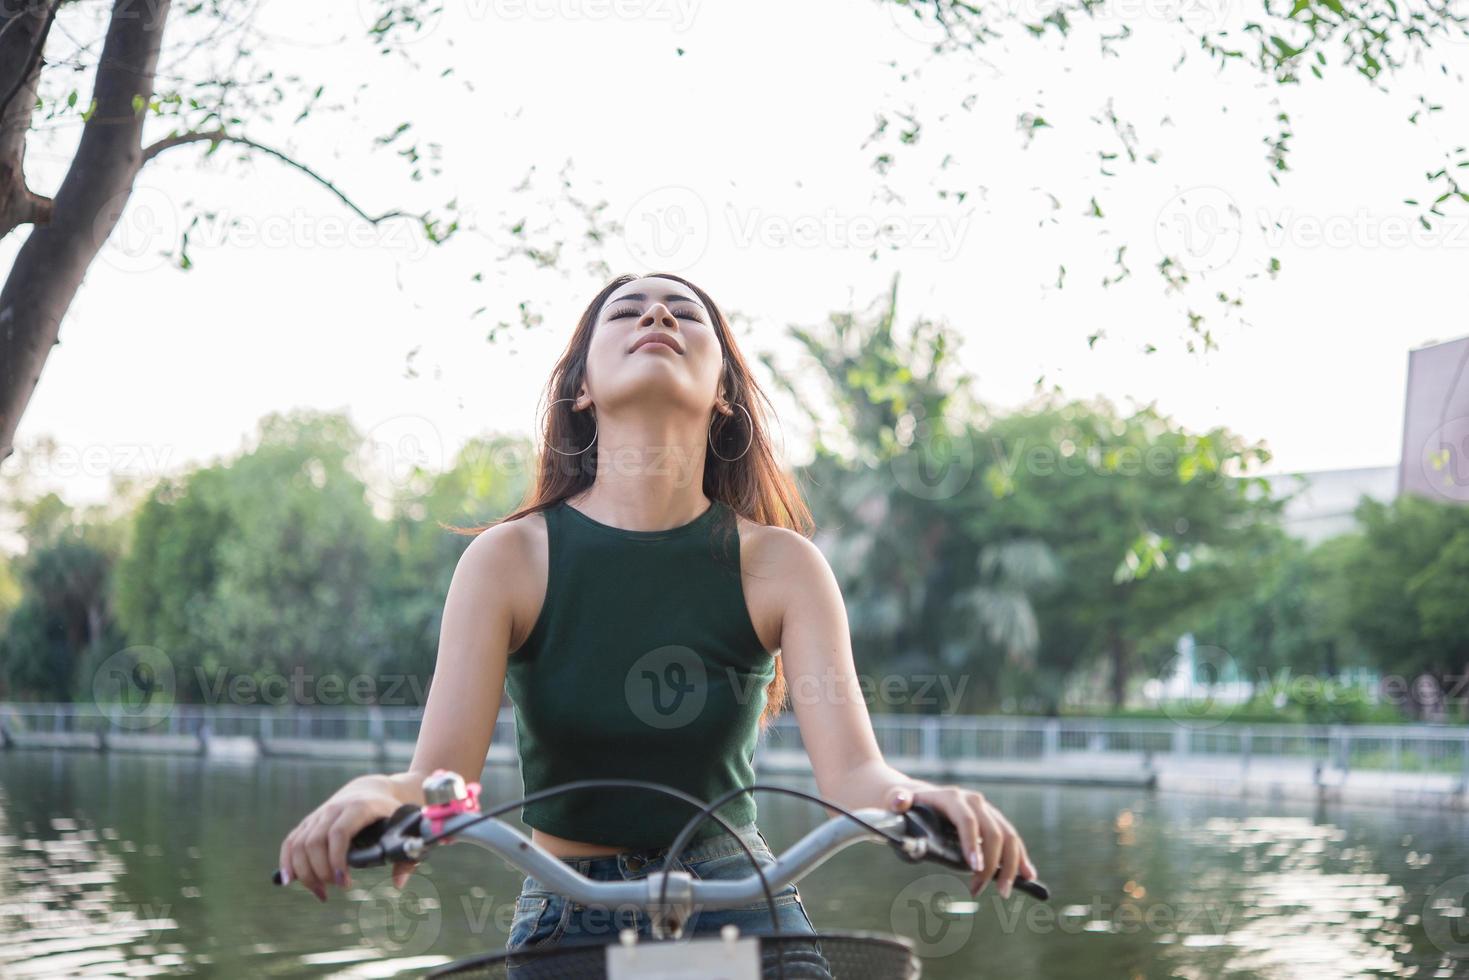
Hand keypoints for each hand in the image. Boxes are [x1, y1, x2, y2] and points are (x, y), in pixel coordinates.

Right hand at [277, 775, 415, 901]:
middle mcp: (334, 809)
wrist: (374, 789)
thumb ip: (407, 856)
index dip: (337, 859)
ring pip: (299, 844)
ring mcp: (318, 815)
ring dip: (304, 873)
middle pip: (315, 842)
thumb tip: (398, 883)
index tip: (345, 883)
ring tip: (320, 893)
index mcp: (359, 807)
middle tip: (336, 889)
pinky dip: (287, 862)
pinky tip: (290, 881)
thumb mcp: (404, 829)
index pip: (339, 833)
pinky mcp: (308, 822)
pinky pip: (290, 842)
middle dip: (321, 872)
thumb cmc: (391, 813)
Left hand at [885, 783, 1037, 897]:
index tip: (974, 868)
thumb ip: (897, 801)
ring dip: (1011, 864)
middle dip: (992, 863)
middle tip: (981, 889)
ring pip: (1008, 836)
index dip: (973, 843)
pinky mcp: (993, 823)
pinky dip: (1021, 858)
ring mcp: (987, 812)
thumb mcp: (897, 800)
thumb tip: (899, 802)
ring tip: (1004, 891)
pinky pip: (1012, 840)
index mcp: (952, 798)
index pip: (967, 820)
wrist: (917, 795)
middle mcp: (974, 802)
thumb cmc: (906, 803)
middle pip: (993, 832)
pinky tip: (1029, 876)